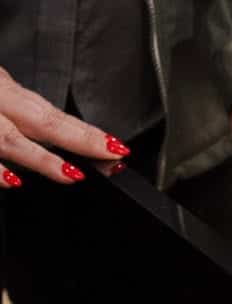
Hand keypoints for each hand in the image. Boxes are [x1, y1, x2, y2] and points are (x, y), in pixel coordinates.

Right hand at [0, 66, 127, 186]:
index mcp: (6, 92)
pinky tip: (13, 181)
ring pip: (8, 139)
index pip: (53, 115)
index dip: (87, 133)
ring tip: (71, 174)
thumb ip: (23, 115)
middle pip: (40, 121)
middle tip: (111, 155)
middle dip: (79, 140)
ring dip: (42, 159)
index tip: (118, 148)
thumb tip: (65, 141)